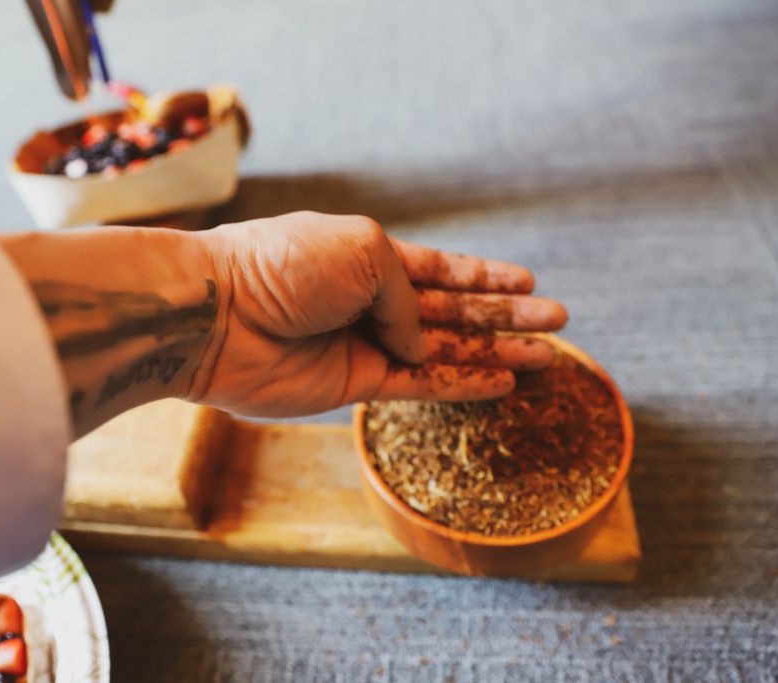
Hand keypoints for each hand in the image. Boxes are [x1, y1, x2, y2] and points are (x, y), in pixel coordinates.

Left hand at [189, 212, 566, 416]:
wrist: (219, 314)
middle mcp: (372, 300)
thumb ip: (406, 294)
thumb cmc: (283, 265)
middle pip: (455, 310)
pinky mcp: (354, 383)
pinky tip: (501, 382)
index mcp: (371, 256)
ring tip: (547, 356)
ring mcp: (365, 343)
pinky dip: (461, 382)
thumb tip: (422, 340)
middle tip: (558, 321)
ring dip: (497, 352)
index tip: (528, 281)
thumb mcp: (363, 251)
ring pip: (446, 349)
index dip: (485, 275)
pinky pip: (420, 384)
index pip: (441, 267)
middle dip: (507, 314)